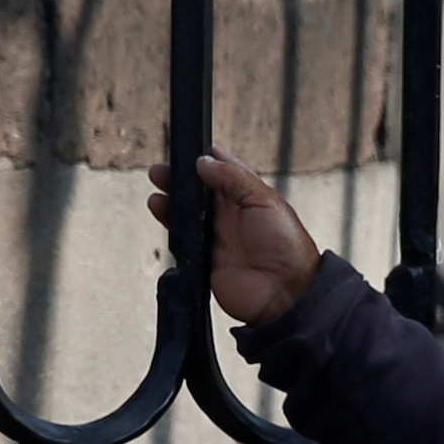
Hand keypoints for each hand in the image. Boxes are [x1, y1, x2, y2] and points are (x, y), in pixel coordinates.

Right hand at [146, 147, 322, 326]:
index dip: (207, 160)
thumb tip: (205, 162)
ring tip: (157, 192)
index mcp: (250, 198)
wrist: (283, 292)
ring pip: (188, 215)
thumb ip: (234, 178)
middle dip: (180, 180)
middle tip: (162, 171)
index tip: (189, 150)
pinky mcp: (206, 260)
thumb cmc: (286, 247)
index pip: (225, 172)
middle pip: (200, 193)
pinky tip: (163, 215)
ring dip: (172, 203)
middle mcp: (233, 217)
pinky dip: (171, 229)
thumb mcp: (264, 200)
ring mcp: (219, 238)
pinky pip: (184, 242)